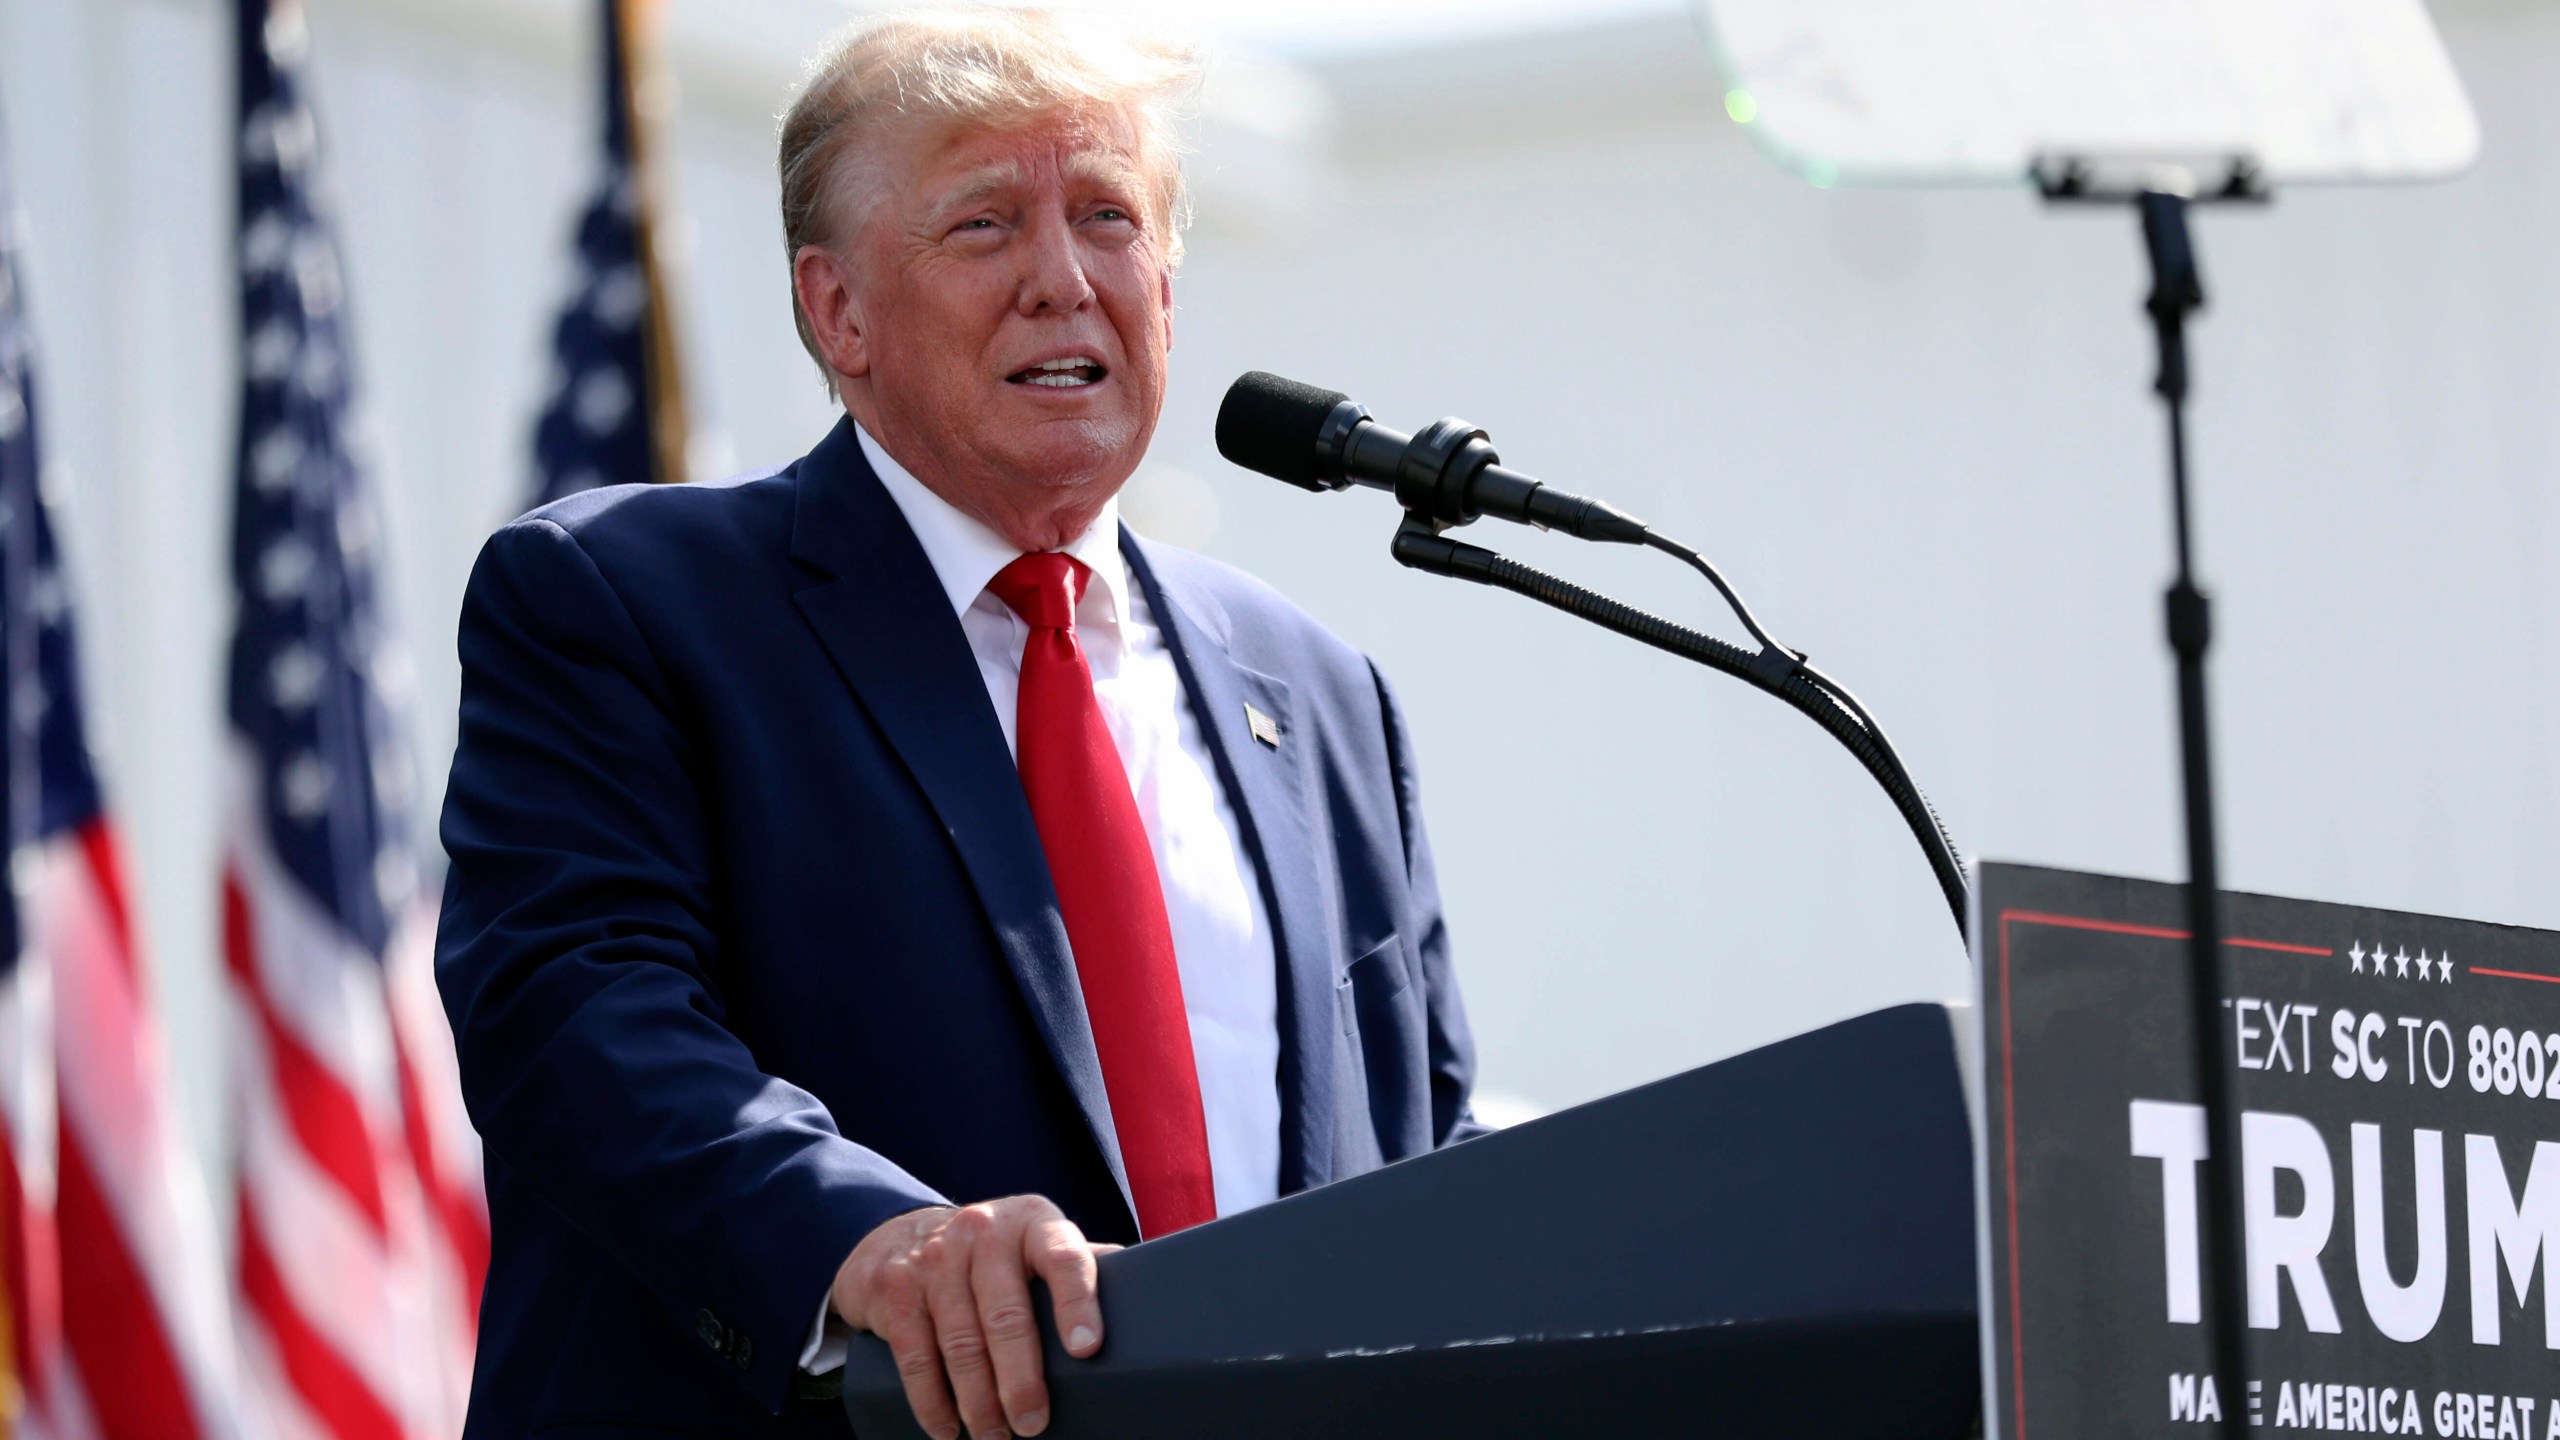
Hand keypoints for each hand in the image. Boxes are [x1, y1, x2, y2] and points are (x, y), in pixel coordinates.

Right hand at [831, 1196, 1111, 1439]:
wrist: (899, 1234)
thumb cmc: (993, 1253)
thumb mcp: (1035, 1244)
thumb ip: (1078, 1267)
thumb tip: (1145, 1300)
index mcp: (1033, 1222)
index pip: (1063, 1258)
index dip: (1077, 1304)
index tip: (1087, 1350)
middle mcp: (983, 1231)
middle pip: (1006, 1316)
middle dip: (1021, 1380)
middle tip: (1034, 1424)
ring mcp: (934, 1257)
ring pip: (961, 1343)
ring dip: (979, 1402)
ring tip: (995, 1437)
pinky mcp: (894, 1287)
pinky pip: (915, 1355)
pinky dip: (932, 1402)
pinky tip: (947, 1429)